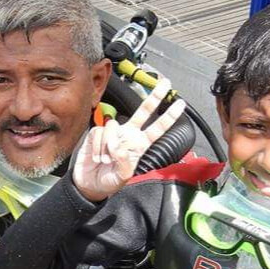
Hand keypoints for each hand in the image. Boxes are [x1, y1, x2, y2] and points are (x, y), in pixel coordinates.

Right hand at [73, 78, 185, 201]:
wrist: (89, 184)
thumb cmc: (109, 182)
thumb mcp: (122, 177)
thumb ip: (124, 162)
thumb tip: (119, 147)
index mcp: (139, 145)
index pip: (157, 129)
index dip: (168, 117)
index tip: (180, 104)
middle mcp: (128, 135)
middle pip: (143, 111)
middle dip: (155, 97)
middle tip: (165, 83)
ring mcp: (112, 133)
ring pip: (113, 127)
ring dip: (108, 146)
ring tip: (105, 160)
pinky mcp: (97, 134)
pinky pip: (99, 133)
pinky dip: (97, 147)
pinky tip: (96, 156)